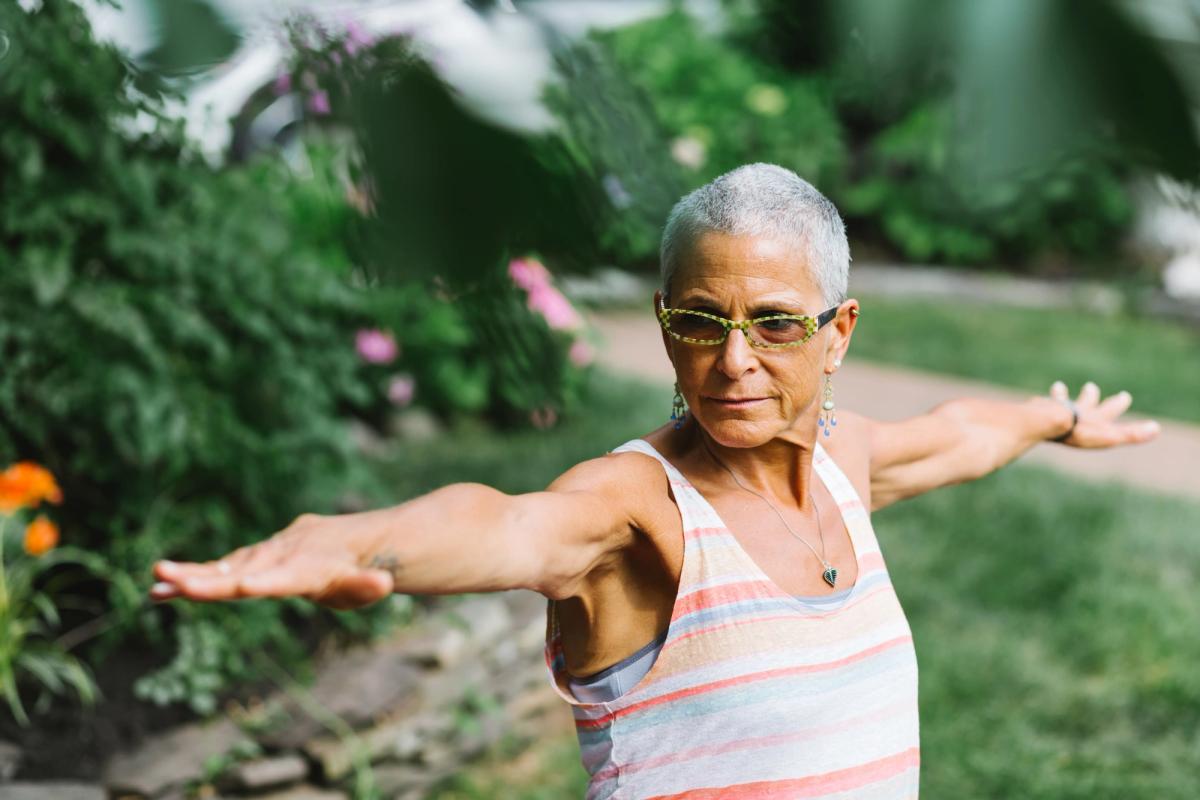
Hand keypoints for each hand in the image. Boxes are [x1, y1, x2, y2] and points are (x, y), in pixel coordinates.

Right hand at [149, 513, 395, 609]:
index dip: (266, 581)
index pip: (285, 577)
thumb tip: (384, 583)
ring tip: (157, 581)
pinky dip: (196, 576)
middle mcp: (283, 555)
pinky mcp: (258, 555)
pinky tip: (161, 589)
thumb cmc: (362, 570)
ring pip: (227, 565)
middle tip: (175, 581)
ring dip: (192, 576)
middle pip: (244, 570)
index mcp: (309, 567)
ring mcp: (268, 553)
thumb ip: (369, 584)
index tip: (243, 585)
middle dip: (211, 578)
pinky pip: (224, 566)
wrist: (358, 540)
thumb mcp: (370, 583)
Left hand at [1048, 380, 1160, 447]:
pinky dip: (1037, 404)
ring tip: (1058, 387)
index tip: (1125, 396)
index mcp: (1094, 417)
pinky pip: (1037, 407)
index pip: (1109, 409)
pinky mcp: (1037, 413)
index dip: (1117, 404)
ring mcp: (1055, 410)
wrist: (1047, 422)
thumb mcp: (1110, 436)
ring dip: (1061, 395)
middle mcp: (1076, 411)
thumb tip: (1156, 428)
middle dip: (1090, 396)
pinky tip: (1033, 402)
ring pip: (1060, 400)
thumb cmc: (1080, 432)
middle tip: (1091, 386)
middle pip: (1085, 401)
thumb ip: (1132, 434)